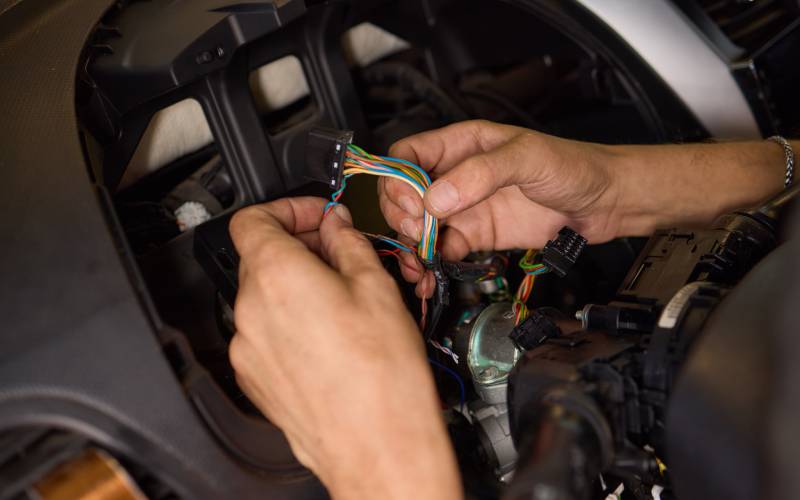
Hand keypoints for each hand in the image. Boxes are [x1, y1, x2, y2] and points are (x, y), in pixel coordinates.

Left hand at [228, 197, 461, 499]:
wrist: (376, 446)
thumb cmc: (382, 377)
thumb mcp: (377, 289)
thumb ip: (348, 245)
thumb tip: (336, 226)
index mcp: (277, 276)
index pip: (253, 218)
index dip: (288, 209)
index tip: (317, 218)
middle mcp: (250, 310)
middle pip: (260, 257)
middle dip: (300, 248)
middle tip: (340, 255)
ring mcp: (247, 348)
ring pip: (264, 297)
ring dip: (296, 286)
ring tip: (342, 301)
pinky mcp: (254, 378)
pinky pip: (264, 333)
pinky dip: (289, 322)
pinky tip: (329, 336)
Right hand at [379, 120, 789, 292]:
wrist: (605, 204)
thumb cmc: (573, 166)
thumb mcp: (526, 158)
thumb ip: (479, 174)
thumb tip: (435, 198)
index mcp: (461, 144)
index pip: (407, 155)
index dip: (400, 180)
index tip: (414, 205)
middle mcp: (456, 175)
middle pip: (405, 194)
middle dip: (404, 217)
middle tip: (421, 234)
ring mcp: (465, 207)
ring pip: (419, 227)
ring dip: (412, 247)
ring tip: (419, 266)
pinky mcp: (476, 236)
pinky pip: (442, 250)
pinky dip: (432, 265)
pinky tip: (432, 277)